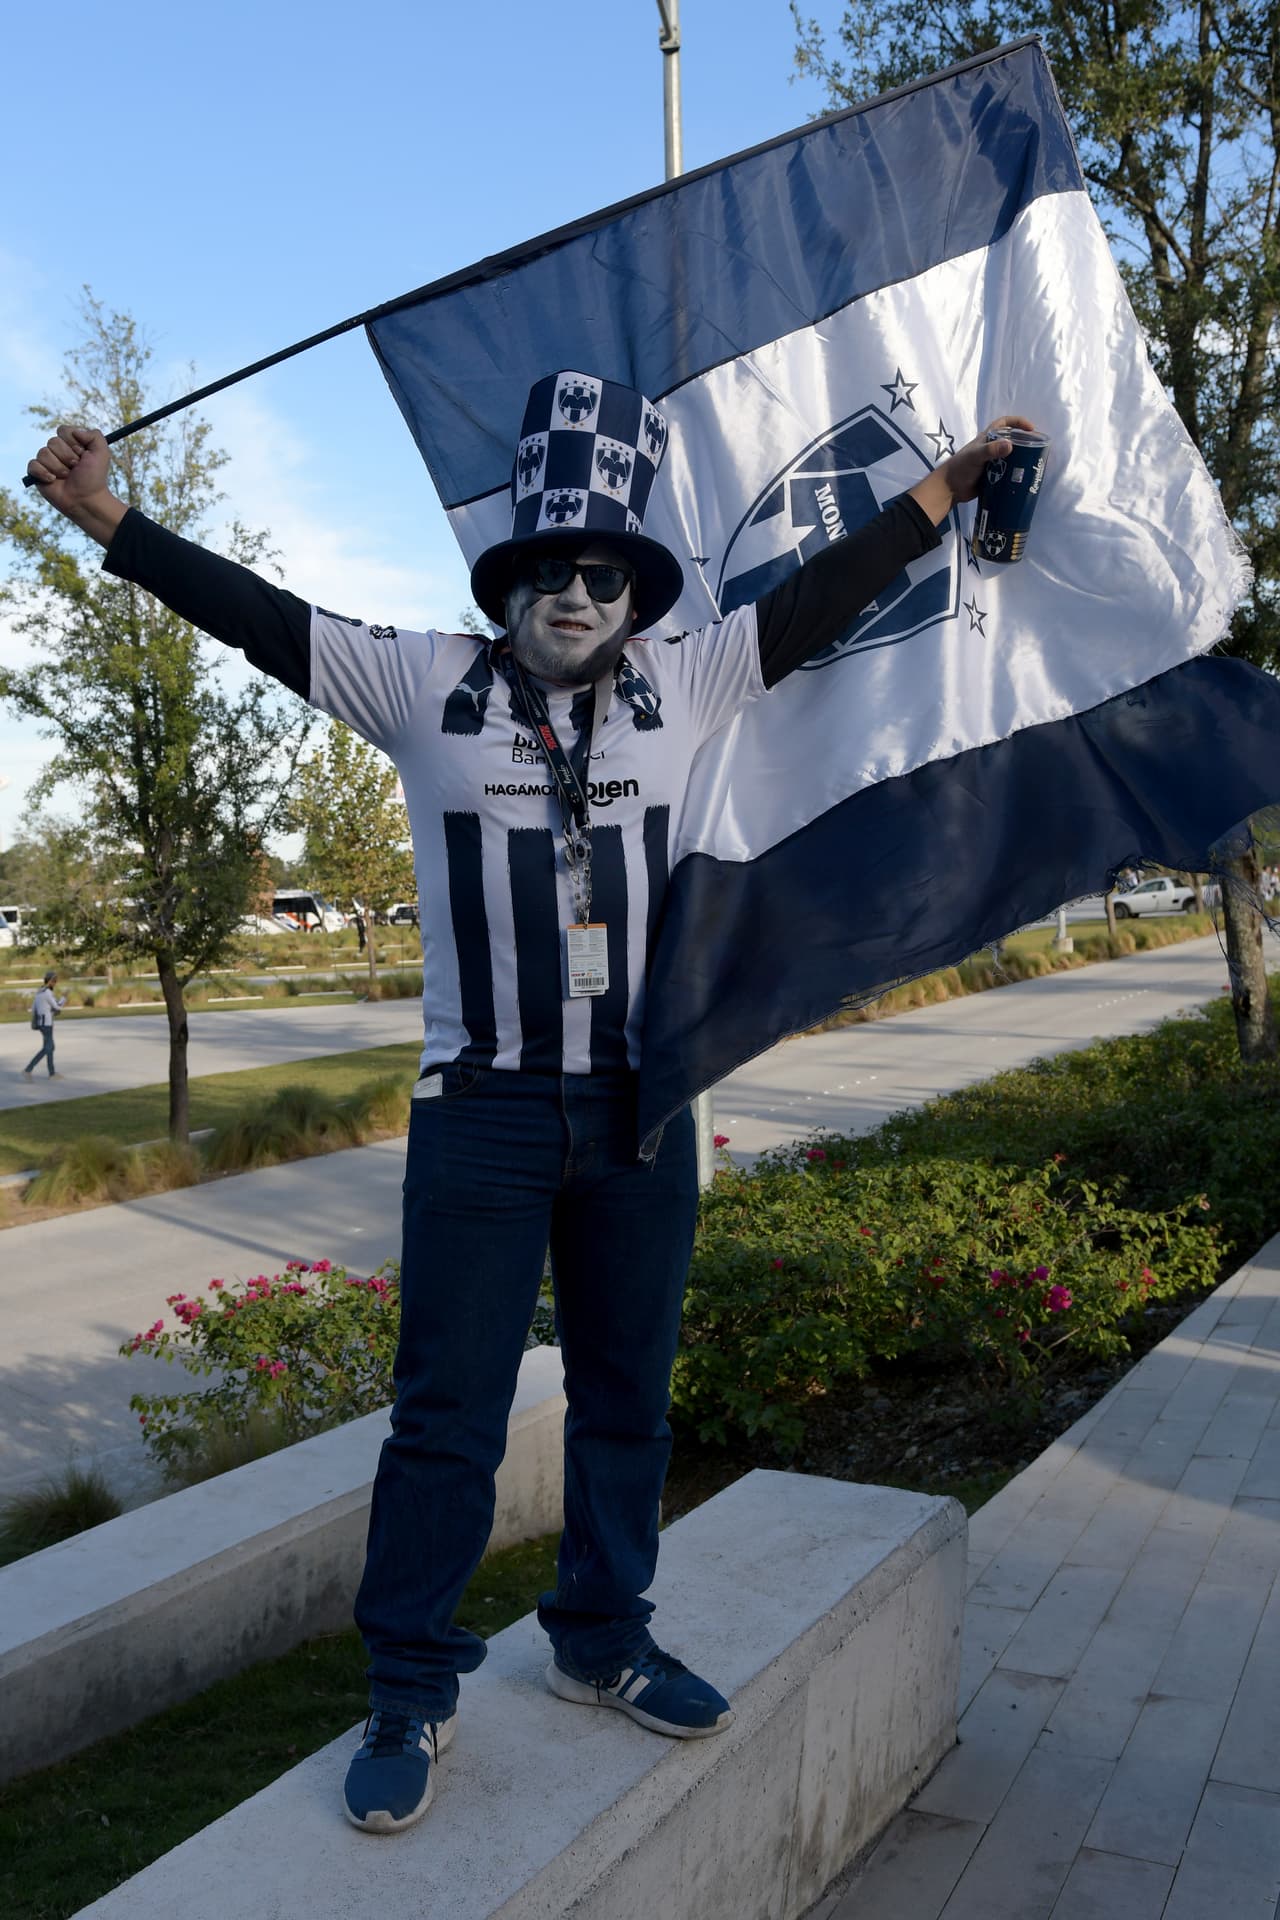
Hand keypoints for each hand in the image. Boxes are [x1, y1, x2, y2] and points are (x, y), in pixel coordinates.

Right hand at [26, 426, 125, 545]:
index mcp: (71, 443)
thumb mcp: (102, 453)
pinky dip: (43, 473)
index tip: (82, 454)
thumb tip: (76, 431)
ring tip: (67, 477)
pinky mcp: (37, 473)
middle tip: (75, 468)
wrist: (87, 500)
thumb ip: (94, 435)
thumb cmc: (94, 478)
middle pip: (53, 441)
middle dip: (67, 457)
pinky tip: (53, 480)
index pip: (63, 430)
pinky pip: (33, 465)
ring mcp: (47, 462)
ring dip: (58, 467)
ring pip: (43, 453)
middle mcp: (57, 451)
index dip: (73, 442)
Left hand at [940, 415, 1040, 504]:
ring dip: (1022, 459)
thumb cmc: (960, 468)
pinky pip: (1008, 472)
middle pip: (1012, 440)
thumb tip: (1010, 445)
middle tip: (1037, 449)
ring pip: (1012, 457)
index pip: (1004, 423)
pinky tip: (1026, 478)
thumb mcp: (975, 456)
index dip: (1018, 422)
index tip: (1031, 428)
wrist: (950, 489)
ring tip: (1035, 464)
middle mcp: (991, 448)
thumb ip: (991, 450)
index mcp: (987, 438)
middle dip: (1024, 442)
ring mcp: (993, 463)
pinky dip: (1017, 474)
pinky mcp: (994, 476)